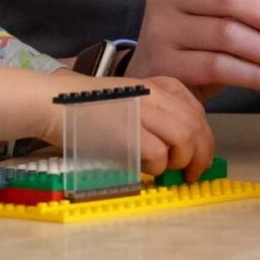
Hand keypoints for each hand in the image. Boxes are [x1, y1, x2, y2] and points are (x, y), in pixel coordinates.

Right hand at [44, 72, 214, 177]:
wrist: (55, 103)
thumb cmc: (89, 107)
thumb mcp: (133, 99)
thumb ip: (159, 114)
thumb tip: (183, 147)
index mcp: (159, 84)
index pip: (198, 113)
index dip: (204, 140)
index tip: (199, 157)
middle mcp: (156, 94)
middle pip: (197, 127)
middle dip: (201, 156)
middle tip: (191, 174)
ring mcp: (144, 111)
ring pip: (186, 141)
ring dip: (181, 162)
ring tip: (168, 172)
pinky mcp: (130, 132)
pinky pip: (160, 156)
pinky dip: (157, 168)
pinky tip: (144, 168)